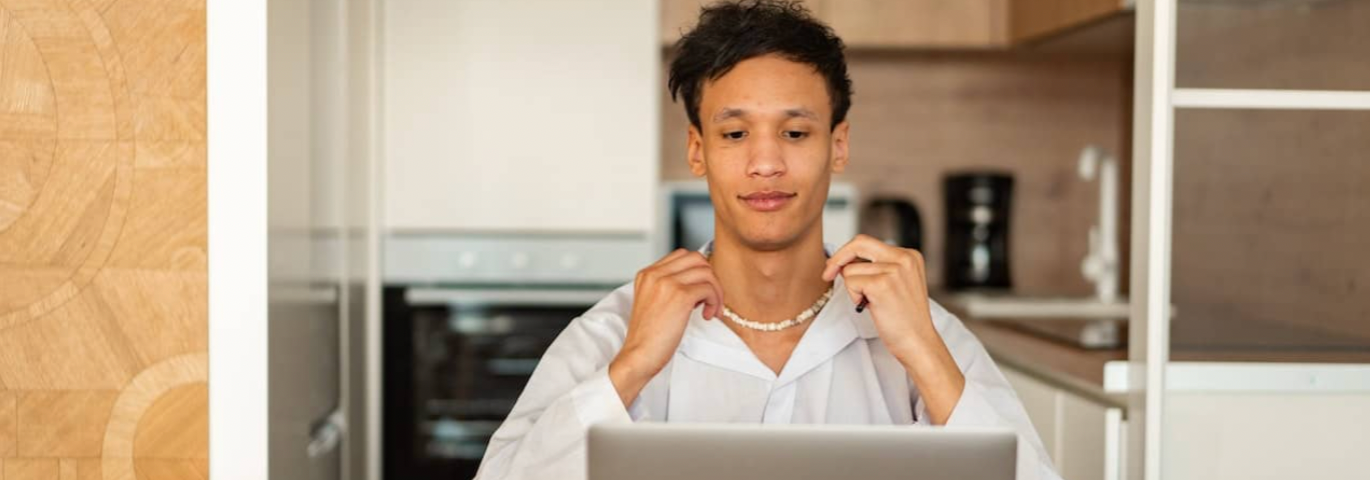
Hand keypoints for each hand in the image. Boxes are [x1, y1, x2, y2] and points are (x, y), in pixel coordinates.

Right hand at [608, 249, 723, 406]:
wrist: (638, 356)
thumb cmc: (648, 336)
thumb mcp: (652, 302)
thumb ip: (667, 287)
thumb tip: (698, 281)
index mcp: (647, 274)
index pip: (682, 255)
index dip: (696, 271)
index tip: (699, 291)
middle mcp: (655, 274)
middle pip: (696, 259)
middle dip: (709, 278)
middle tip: (709, 299)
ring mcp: (667, 283)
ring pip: (706, 272)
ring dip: (715, 291)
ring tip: (710, 310)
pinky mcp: (680, 296)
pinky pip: (708, 288)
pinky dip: (714, 301)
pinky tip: (707, 316)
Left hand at [820, 234, 934, 349]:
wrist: (918, 342)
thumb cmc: (905, 319)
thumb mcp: (897, 284)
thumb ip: (878, 268)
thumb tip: (845, 261)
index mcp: (909, 255)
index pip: (868, 242)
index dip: (847, 253)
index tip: (835, 266)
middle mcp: (904, 258)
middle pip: (858, 243)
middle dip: (838, 258)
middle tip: (828, 274)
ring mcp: (894, 270)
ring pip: (851, 269)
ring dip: (854, 288)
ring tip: (872, 303)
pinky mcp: (882, 284)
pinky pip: (851, 282)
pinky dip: (854, 297)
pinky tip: (870, 307)